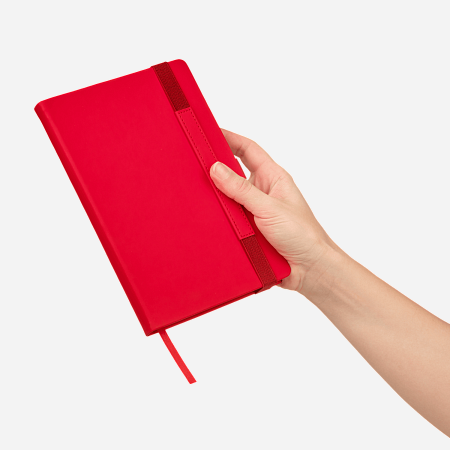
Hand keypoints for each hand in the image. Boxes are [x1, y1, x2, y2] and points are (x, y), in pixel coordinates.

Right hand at [210, 128, 337, 292]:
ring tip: (194, 193)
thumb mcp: (270, 208)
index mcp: (273, 178)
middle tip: (194, 164)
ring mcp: (254, 212)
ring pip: (228, 199)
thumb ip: (242, 190)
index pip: (248, 150)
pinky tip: (204, 221)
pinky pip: (228, 221)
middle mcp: (262, 192)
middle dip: (215, 168)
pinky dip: (217, 220)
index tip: (210, 132)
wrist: (311, 270)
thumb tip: (216, 169)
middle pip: (234, 173)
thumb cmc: (302, 235)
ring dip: (215, 198)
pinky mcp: (248, 232)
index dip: (230, 138)